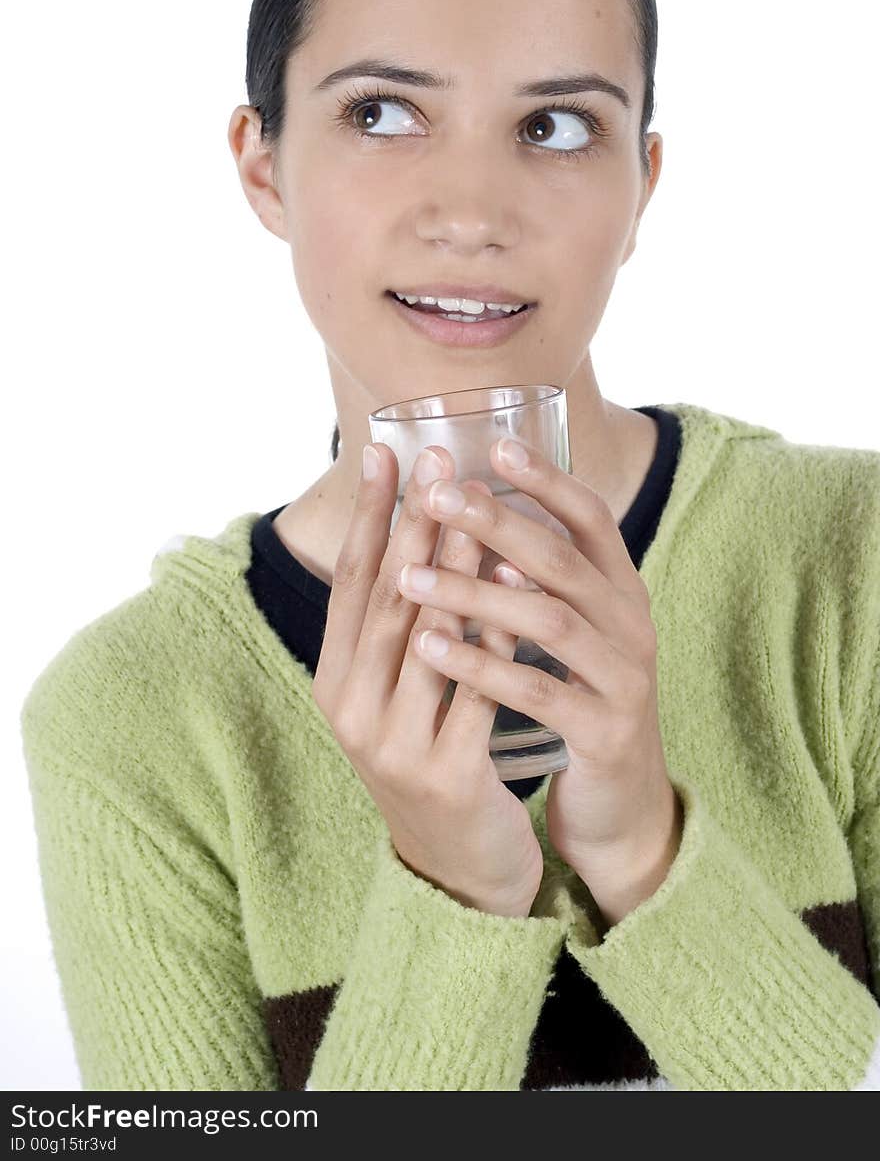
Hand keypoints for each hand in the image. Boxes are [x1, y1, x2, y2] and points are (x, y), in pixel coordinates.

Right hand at [311, 441, 545, 918]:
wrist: (456, 869)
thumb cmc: (432, 758)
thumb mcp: (398, 693)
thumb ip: (400, 626)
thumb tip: (419, 529)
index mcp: (335, 681)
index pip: (351, 582)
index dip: (368, 514)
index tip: (385, 450)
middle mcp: (353, 710)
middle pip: (387, 600)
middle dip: (414, 524)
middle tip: (439, 460)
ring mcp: (395, 746)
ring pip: (426, 639)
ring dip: (453, 568)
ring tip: (477, 506)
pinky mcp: (446, 776)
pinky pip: (475, 691)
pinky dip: (495, 638)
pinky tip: (518, 592)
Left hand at [395, 435, 683, 929]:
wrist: (621, 799)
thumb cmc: (580, 695)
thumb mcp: (572, 628)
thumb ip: (541, 575)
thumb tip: (475, 503)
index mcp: (622, 589)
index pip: (592, 517)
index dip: (547, 480)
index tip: (494, 446)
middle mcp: (632, 624)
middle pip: (561, 560)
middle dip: (494, 524)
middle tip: (433, 497)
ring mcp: (625, 679)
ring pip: (547, 622)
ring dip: (473, 595)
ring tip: (408, 577)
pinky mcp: (604, 731)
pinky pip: (538, 691)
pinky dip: (481, 666)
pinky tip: (430, 648)